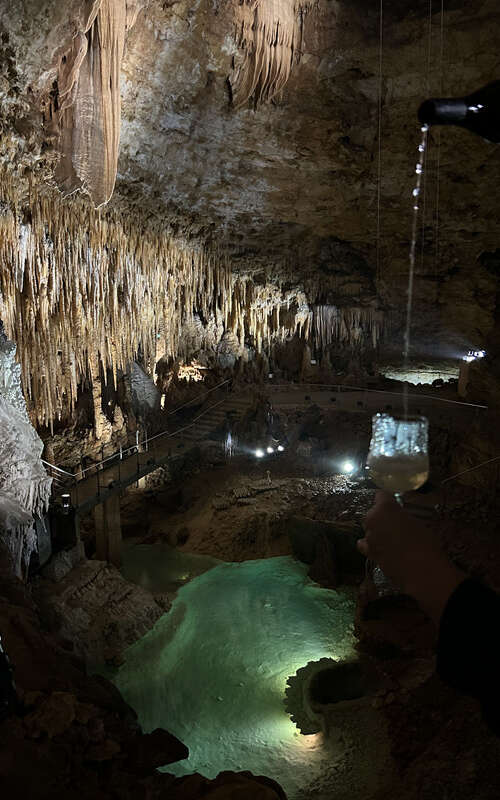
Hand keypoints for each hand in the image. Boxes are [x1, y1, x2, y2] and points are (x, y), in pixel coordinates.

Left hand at [358, 491, 465, 623]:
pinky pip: (365, 544)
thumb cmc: (425, 542)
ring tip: (392, 539)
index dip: (389, 499)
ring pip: (369, 528)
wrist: (421, 569)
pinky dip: (371, 545)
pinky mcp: (369, 552)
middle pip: (373, 513)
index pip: (381, 495)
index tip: (395, 503)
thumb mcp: (418, 522)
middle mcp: (372, 519)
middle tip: (396, 524)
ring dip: (377, 531)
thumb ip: (403, 516)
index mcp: (385, 507)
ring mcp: (368, 536)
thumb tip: (401, 517)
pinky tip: (381, 548)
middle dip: (382, 516)